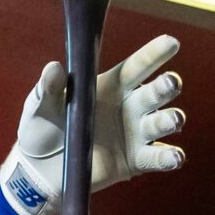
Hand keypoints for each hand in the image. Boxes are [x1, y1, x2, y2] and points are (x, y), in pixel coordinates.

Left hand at [0, 34, 185, 214]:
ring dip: (171, 119)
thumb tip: (54, 68)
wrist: (38, 171)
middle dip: (167, 86)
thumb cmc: (41, 130)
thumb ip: (49, 88)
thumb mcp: (40, 105)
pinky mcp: (135, 161)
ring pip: (163, 122)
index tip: (171, 43)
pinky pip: (158, 158)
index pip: (137, 66)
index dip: (155, 54)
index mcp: (110, 86)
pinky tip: (175, 157)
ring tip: (172, 120)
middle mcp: (129, 106)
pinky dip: (170, 158)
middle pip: (156, 92)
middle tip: (170, 83)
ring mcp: (136, 134)